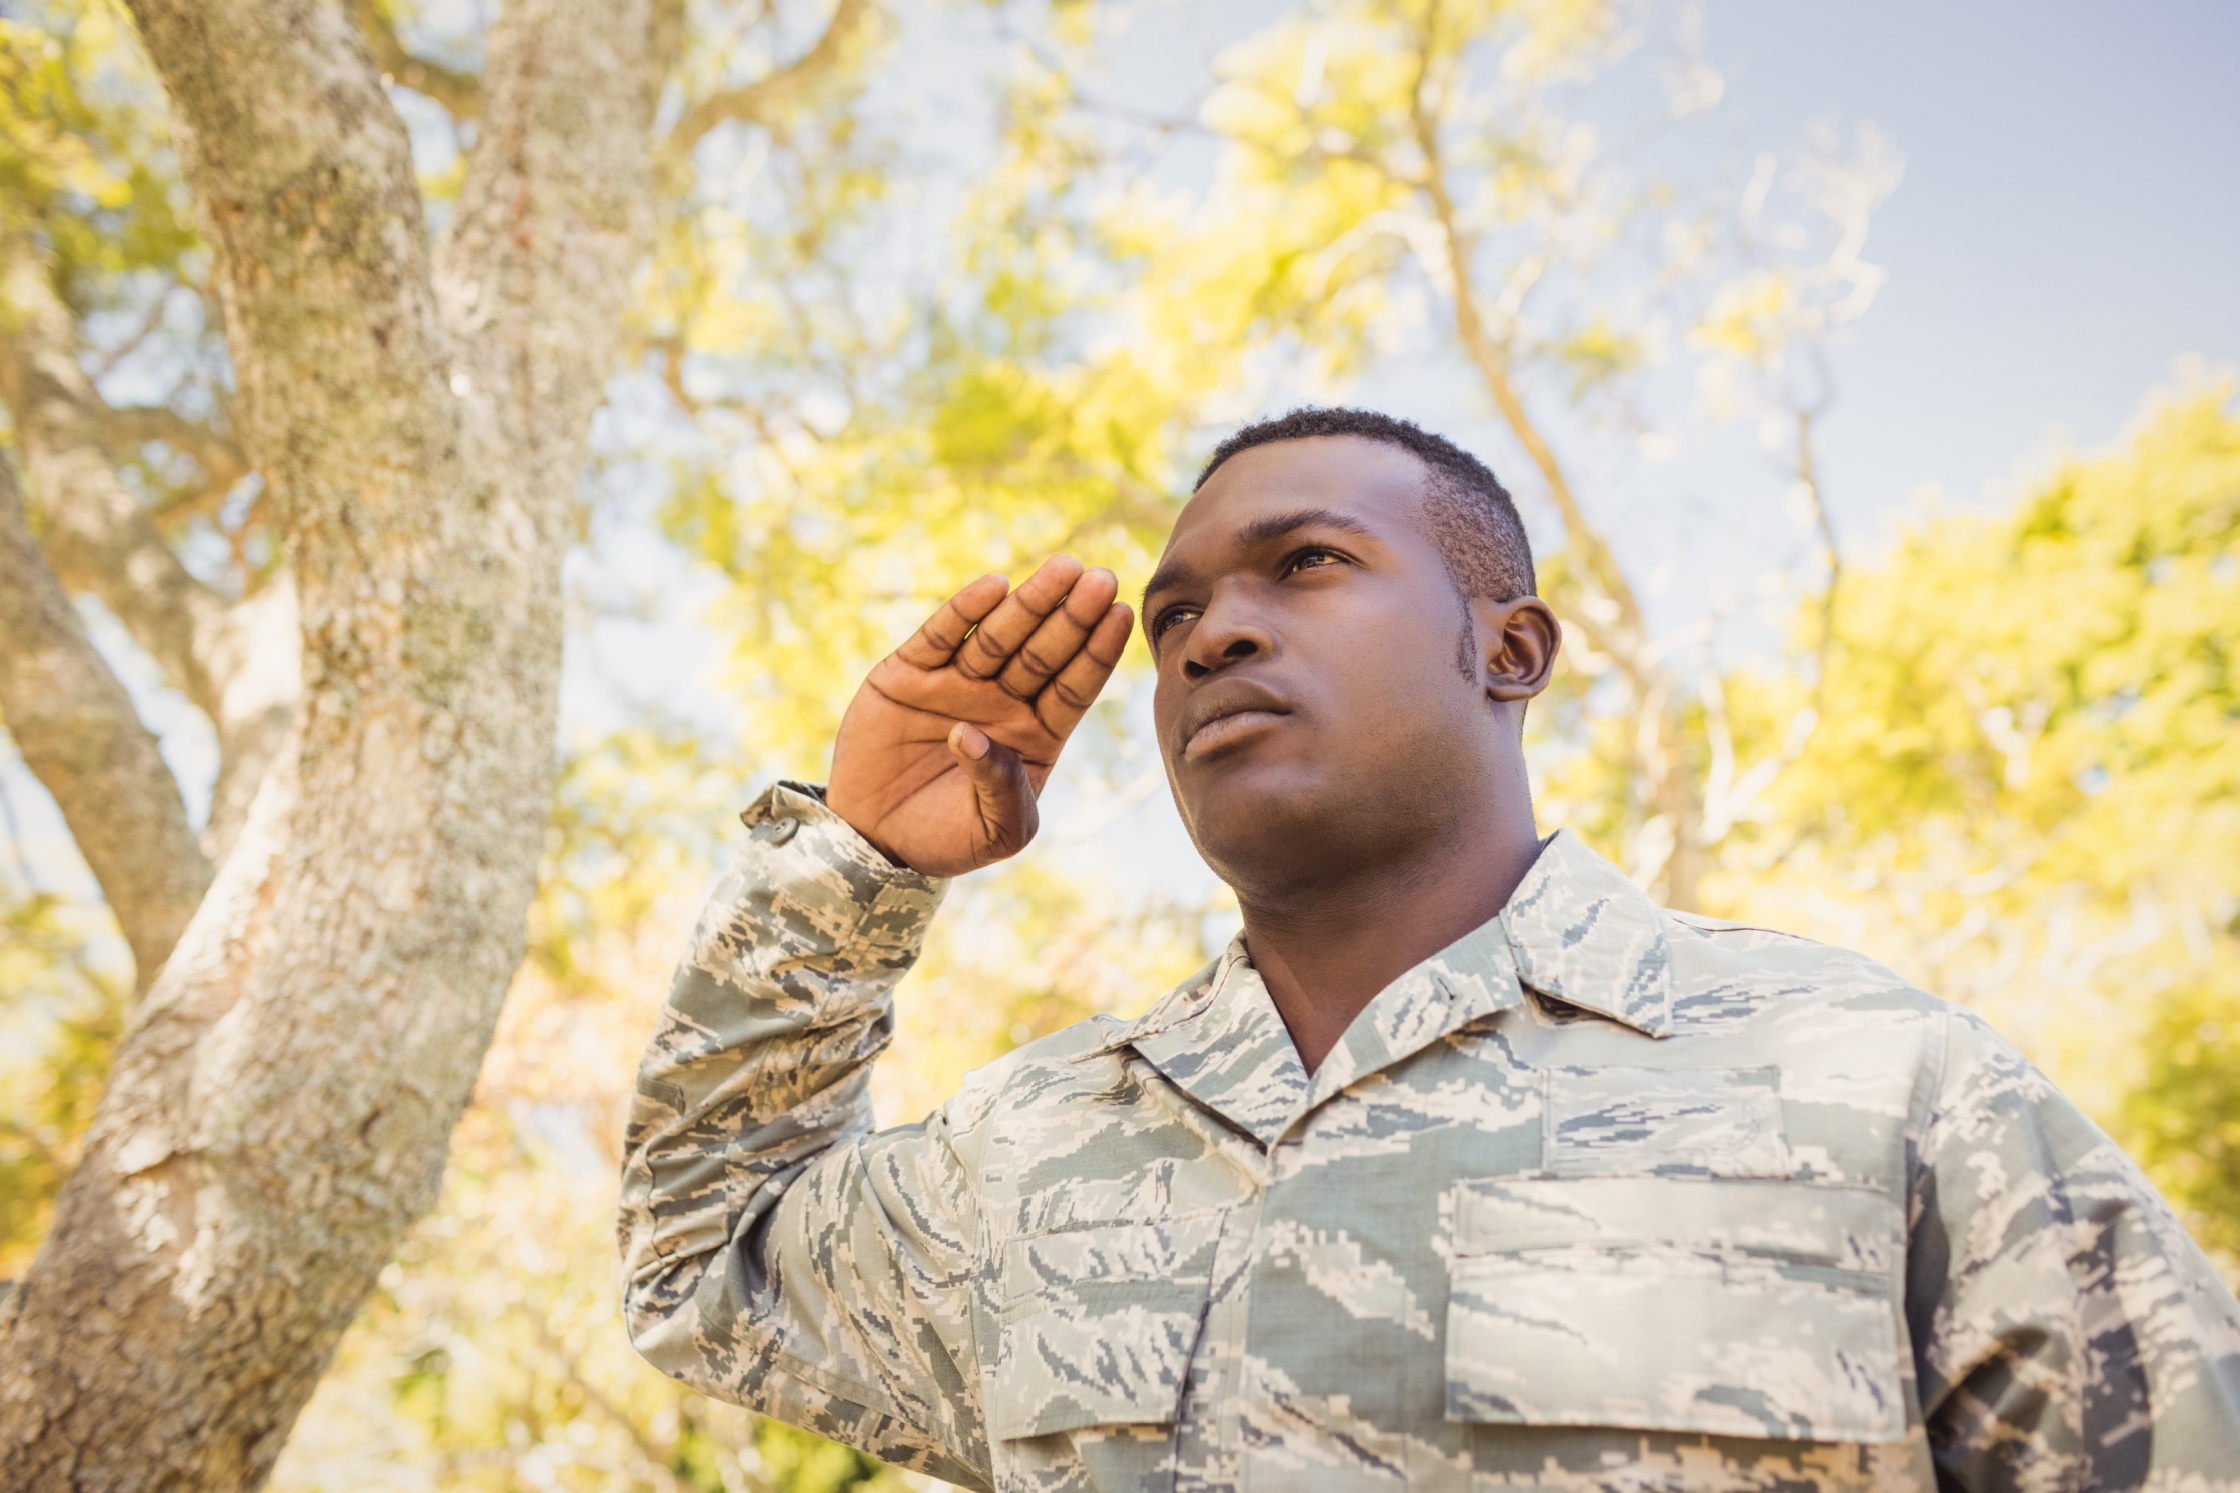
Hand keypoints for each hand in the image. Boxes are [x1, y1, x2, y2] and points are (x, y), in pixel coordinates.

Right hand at [826, 555, 1133, 877]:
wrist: (876, 841)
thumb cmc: (948, 839)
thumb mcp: (996, 832)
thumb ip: (1003, 789)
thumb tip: (974, 734)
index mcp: (1035, 735)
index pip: (1073, 686)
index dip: (1097, 652)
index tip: (1120, 616)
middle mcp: (1001, 701)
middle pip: (1044, 652)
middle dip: (1072, 616)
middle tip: (1101, 579)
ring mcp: (955, 684)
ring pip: (999, 636)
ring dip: (1030, 602)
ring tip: (1063, 570)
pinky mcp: (908, 674)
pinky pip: (940, 636)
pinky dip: (963, 611)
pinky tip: (992, 586)